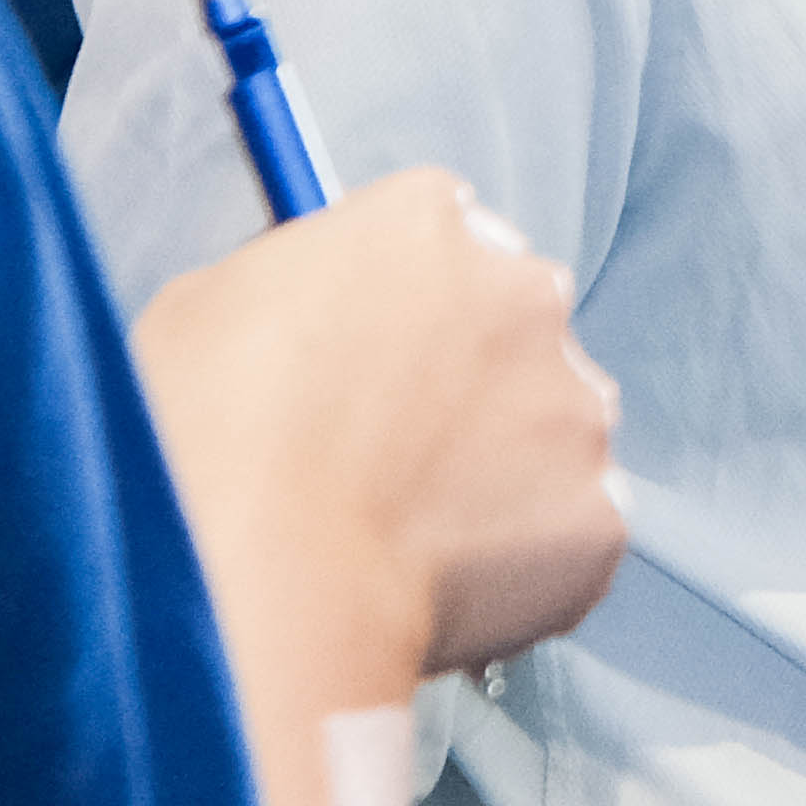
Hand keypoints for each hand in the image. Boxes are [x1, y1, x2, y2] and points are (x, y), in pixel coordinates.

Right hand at [133, 170, 623, 694]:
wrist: (261, 578)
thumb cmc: (204, 445)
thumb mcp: (205, 309)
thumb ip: (292, 288)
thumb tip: (307, 314)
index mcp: (424, 223)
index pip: (442, 235)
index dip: (401, 304)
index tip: (374, 352)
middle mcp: (523, 294)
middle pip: (514, 324)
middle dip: (468, 379)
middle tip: (387, 451)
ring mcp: (575, 405)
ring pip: (553, 430)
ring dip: (502, 468)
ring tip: (401, 530)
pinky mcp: (601, 507)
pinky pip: (567, 531)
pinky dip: (520, 559)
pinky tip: (440, 582)